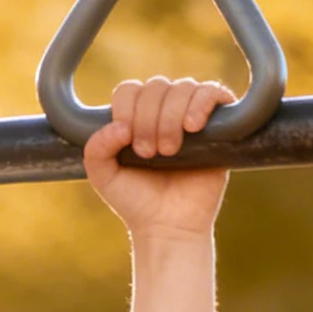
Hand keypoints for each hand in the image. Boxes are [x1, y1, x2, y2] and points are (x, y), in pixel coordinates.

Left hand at [84, 77, 232, 236]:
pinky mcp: (218, 122)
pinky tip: (192, 127)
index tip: (130, 143)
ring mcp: (190, 113)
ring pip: (182, 88)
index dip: (127, 110)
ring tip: (169, 151)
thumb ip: (95, 150)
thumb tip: (120, 126)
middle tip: (150, 154)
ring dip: (171, 117)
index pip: (129, 89)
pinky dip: (201, 104)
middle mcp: (163, 109)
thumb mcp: (104, 177)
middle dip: (149, 119)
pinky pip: (212, 92)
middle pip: (156, 86)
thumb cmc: (137, 201)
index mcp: (136, 115)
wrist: (169, 225)